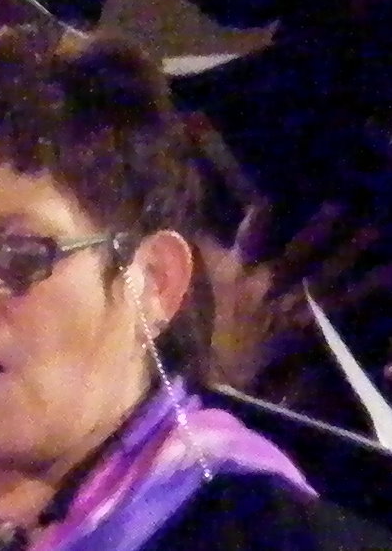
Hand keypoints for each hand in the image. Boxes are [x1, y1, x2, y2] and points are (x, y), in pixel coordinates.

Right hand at [209, 203, 391, 397]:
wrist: (243, 365)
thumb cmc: (228, 314)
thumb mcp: (215, 279)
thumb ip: (210, 247)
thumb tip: (193, 218)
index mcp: (241, 271)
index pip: (248, 240)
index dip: (257, 220)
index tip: (266, 200)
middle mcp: (271, 283)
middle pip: (298, 252)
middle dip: (318, 230)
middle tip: (339, 206)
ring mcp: (298, 302)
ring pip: (328, 272)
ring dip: (351, 250)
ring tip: (373, 230)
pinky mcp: (319, 318)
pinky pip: (349, 298)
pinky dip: (371, 285)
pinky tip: (388, 271)